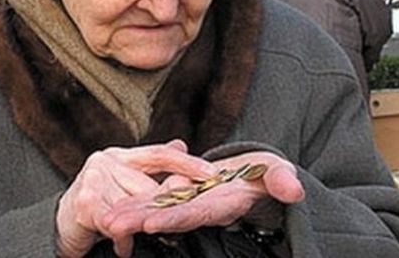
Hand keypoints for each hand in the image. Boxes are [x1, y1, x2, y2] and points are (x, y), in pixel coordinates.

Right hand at [55, 140, 216, 257]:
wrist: (60, 224)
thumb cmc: (96, 205)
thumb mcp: (125, 184)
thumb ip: (151, 170)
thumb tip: (181, 146)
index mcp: (121, 155)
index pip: (159, 153)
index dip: (186, 163)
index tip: (211, 173)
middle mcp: (106, 161)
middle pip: (149, 186)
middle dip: (163, 209)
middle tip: (176, 223)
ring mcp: (95, 179)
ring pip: (134, 208)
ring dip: (140, 228)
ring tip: (149, 235)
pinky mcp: (87, 201)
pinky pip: (116, 224)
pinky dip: (122, 238)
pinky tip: (124, 247)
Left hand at [101, 151, 303, 249]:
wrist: (257, 176)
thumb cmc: (270, 175)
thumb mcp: (280, 173)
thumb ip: (282, 181)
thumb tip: (293, 191)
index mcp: (224, 203)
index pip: (198, 212)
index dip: (177, 218)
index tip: (154, 223)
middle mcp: (203, 207)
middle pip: (169, 216)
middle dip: (142, 222)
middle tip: (113, 225)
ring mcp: (190, 202)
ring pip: (156, 209)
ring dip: (131, 215)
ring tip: (104, 220)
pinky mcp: (180, 193)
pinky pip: (154, 200)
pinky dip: (134, 203)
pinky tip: (111, 207)